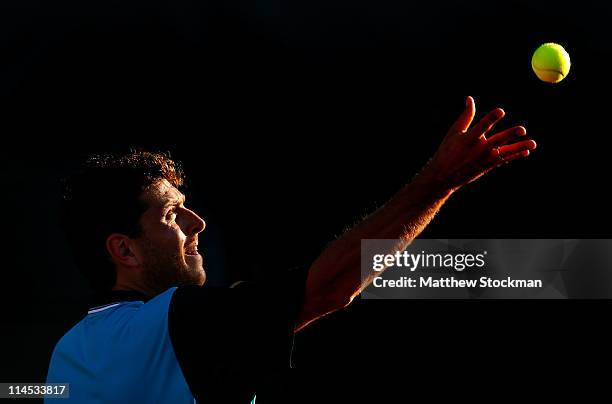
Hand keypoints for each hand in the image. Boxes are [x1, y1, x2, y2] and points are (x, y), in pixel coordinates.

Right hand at [420, 96, 536, 191]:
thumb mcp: (454, 132)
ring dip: (519, 147)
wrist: (443, 176)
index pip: (481, 126)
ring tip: (532, 144)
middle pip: (497, 140)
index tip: (500, 111)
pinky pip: (504, 160)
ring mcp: (484, 159)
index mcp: (467, 139)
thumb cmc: (447, 150)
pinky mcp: (487, 167)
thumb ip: (466, 116)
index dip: (491, 118)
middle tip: (522, 129)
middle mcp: (477, 150)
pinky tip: (525, 151)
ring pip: (505, 152)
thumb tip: (470, 99)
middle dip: (510, 135)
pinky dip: (514, 155)